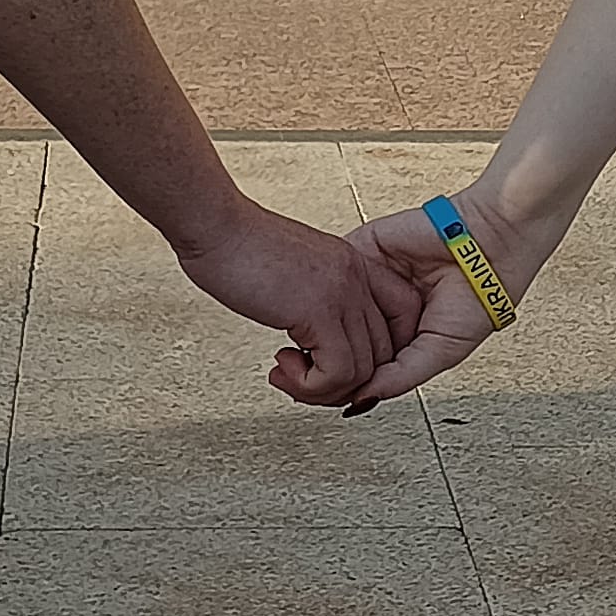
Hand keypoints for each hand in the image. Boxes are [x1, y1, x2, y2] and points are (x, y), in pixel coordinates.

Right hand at [172, 198, 419, 406]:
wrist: (215, 226)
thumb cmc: (239, 247)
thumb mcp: (296, 273)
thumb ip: (315, 301)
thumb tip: (316, 344)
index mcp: (354, 264)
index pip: (399, 319)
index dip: (374, 353)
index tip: (338, 364)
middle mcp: (356, 277)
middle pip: (383, 353)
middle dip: (344, 382)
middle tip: (307, 380)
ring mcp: (342, 292)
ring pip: (363, 371)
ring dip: (321, 388)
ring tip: (289, 374)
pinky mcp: (319, 310)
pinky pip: (338, 372)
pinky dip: (310, 386)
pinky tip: (283, 367)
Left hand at [337, 187, 547, 410]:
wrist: (491, 245)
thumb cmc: (481, 294)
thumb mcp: (440, 353)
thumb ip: (400, 377)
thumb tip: (360, 401)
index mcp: (401, 331)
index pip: (361, 357)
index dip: (347, 374)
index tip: (334, 389)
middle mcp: (384, 304)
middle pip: (342, 331)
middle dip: (333, 348)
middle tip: (324, 365)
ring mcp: (372, 275)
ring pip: (332, 301)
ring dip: (328, 317)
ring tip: (330, 333)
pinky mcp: (366, 246)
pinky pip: (337, 267)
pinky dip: (333, 283)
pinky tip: (337, 301)